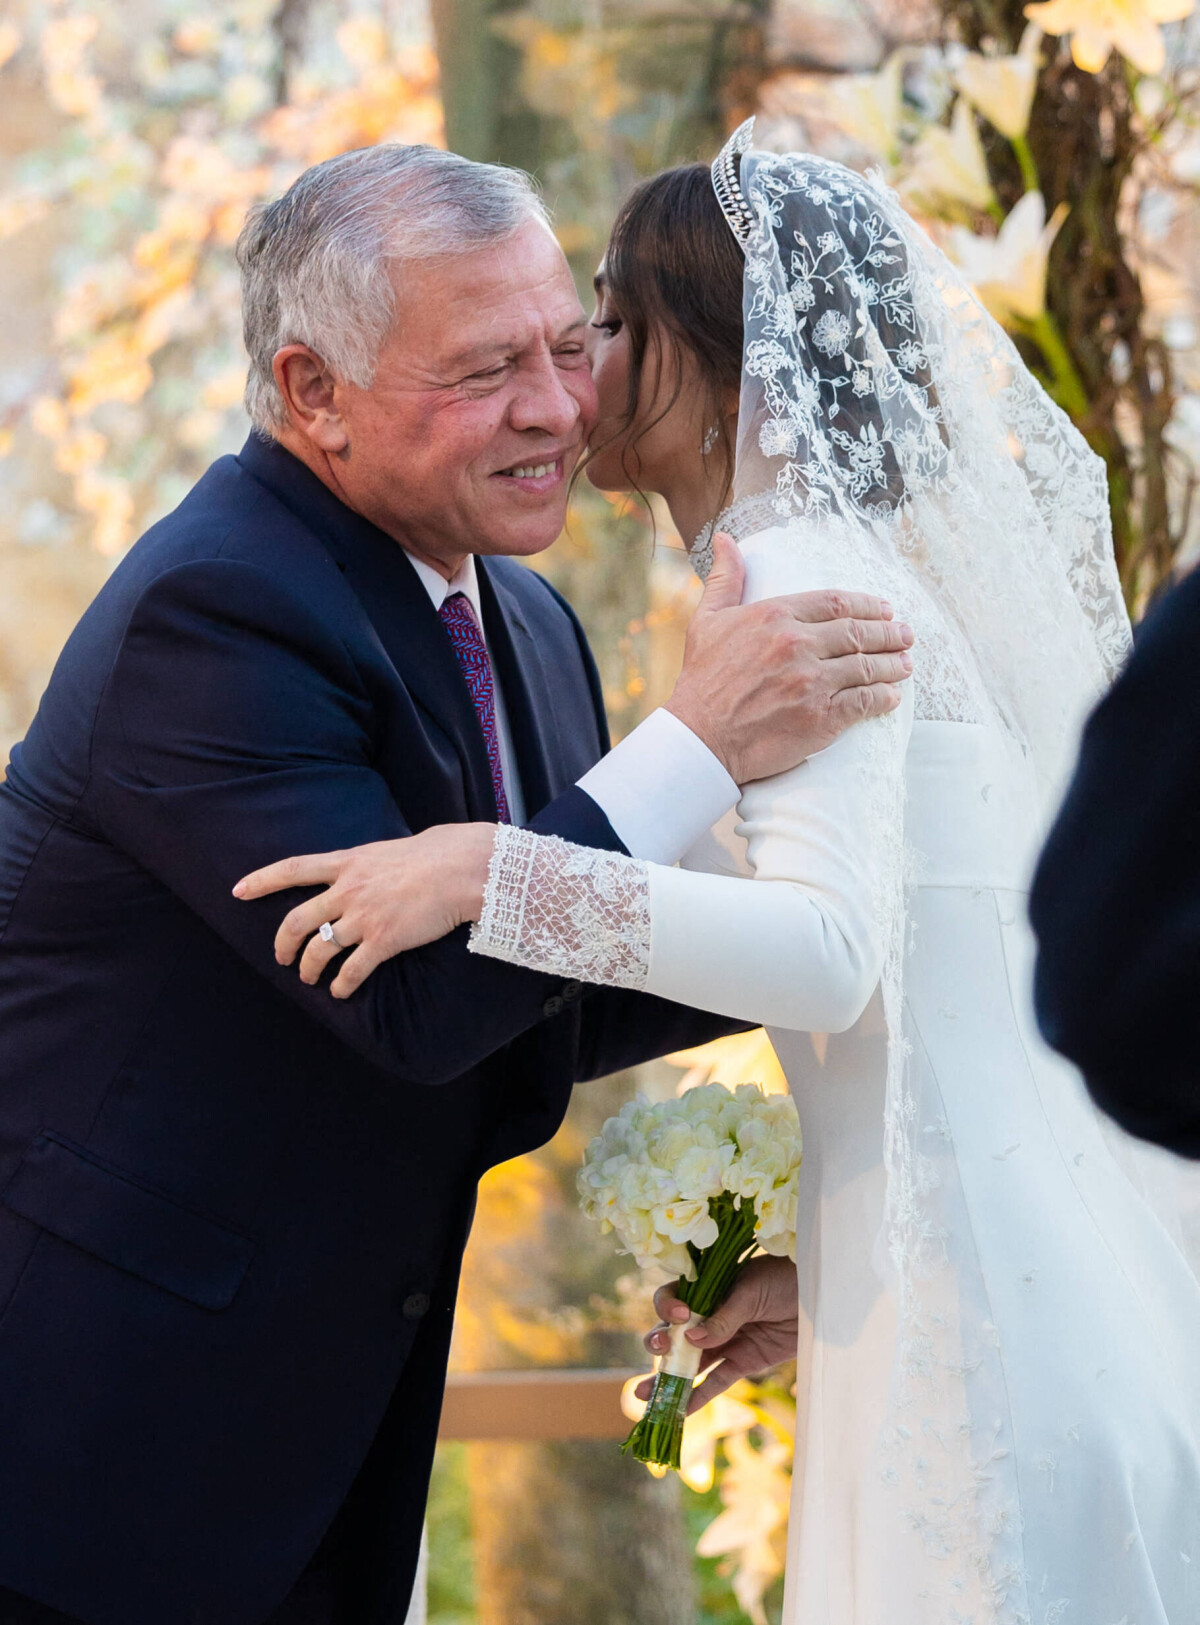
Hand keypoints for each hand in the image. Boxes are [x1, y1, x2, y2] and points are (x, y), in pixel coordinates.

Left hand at [232, 823, 495, 997]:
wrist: (462, 869)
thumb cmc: (437, 853)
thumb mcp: (389, 849)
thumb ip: (369, 863)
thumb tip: (370, 871)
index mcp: (348, 862)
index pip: (293, 869)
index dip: (262, 880)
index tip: (238, 890)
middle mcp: (348, 889)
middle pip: (297, 920)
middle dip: (282, 943)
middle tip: (280, 957)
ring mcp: (363, 916)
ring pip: (319, 950)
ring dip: (309, 969)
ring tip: (310, 979)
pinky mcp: (383, 941)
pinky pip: (352, 970)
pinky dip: (342, 985)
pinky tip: (340, 992)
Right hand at [637, 1255, 798, 1413]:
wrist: (819, 1295)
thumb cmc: (783, 1278)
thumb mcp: (752, 1290)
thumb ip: (724, 1316)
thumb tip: (693, 1339)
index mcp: (707, 1287)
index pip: (673, 1298)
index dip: (668, 1308)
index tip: (681, 1316)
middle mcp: (709, 1315)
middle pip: (674, 1333)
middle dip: (660, 1343)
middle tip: (660, 1350)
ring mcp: (725, 1340)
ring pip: (690, 1362)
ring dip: (667, 1379)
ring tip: (643, 1395)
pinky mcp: (744, 1361)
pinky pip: (717, 1382)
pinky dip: (699, 1396)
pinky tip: (680, 1411)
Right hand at [665, 532, 914, 783]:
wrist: (699, 738)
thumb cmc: (700, 680)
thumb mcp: (706, 620)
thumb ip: (725, 579)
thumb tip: (727, 539)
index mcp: (774, 615)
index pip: (834, 602)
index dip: (867, 604)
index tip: (884, 609)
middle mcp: (797, 644)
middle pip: (857, 632)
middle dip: (888, 633)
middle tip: (906, 635)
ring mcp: (812, 681)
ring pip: (867, 666)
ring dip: (893, 664)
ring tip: (906, 664)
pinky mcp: (821, 717)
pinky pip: (864, 702)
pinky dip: (883, 698)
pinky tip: (892, 696)